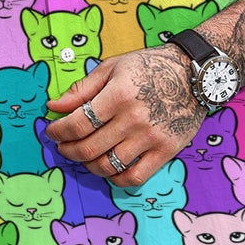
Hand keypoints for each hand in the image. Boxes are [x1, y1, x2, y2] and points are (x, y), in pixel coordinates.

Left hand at [44, 45, 205, 186]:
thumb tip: (53, 107)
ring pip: (108, 166)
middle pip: (89, 148)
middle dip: (67, 150)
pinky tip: (109, 168)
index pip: (77, 124)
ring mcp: (151, 138)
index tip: (51, 131)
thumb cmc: (150, 66)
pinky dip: (116, 178)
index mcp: (118, 95)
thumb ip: (82, 89)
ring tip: (83, 156)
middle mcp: (134, 119)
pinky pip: (135, 177)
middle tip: (62, 145)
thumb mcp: (112, 68)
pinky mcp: (166, 151)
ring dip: (88, 165)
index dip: (58, 131)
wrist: (193, 74)